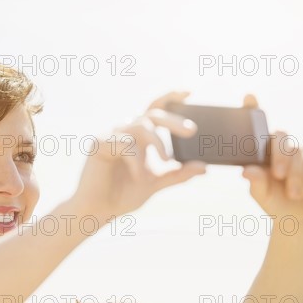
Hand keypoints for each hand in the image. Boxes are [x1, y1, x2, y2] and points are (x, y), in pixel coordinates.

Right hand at [70, 92, 206, 221]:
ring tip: (164, 159)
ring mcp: (110, 137)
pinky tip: (139, 175)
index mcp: (138, 137)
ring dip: (157, 142)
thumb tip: (205, 168)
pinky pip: (124, 144)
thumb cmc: (122, 195)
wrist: (97, 211)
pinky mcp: (98, 145)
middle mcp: (124, 132)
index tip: (190, 91)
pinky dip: (137, 159)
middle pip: (152, 115)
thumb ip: (177, 174)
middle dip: (173, 121)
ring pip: (140, 127)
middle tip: (191, 130)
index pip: (155, 109)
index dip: (170, 97)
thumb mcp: (156, 183)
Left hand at [241, 95, 302, 221]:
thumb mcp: (261, 194)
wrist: (299, 219)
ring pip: (297, 153)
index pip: (257, 126)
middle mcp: (280, 147)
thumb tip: (247, 170)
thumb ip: (255, 182)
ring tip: (291, 193)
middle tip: (276, 175)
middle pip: (280, 137)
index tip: (249, 97)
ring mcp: (299, 152)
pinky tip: (300, 191)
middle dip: (279, 155)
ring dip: (294, 175)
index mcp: (262, 151)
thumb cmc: (275, 203)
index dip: (253, 109)